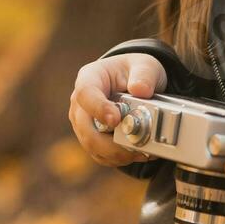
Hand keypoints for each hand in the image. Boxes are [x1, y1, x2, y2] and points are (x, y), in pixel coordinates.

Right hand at [68, 53, 166, 167]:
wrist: (132, 81)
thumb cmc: (133, 71)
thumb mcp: (144, 65)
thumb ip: (144, 74)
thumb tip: (141, 90)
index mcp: (89, 78)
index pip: (86, 94)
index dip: (98, 109)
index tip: (116, 120)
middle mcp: (80, 104)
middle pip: (85, 129)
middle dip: (110, 143)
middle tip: (135, 146)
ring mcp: (83, 124)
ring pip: (92, 146)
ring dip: (118, 154)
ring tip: (143, 151)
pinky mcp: (91, 139)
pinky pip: (101, 155)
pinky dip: (120, 159)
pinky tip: (140, 154)